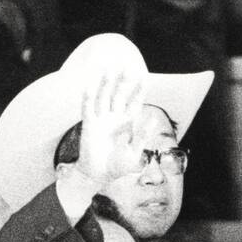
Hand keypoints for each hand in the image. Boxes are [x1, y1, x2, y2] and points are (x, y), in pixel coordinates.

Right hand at [73, 70, 146, 188]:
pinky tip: (89, 86)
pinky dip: (88, 97)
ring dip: (106, 84)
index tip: (145, 77)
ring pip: (104, 97)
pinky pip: (88, 109)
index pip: (134, 103)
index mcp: (127, 124)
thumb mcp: (134, 154)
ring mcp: (101, 120)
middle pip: (119, 95)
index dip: (139, 91)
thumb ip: (142, 137)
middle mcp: (114, 118)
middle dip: (123, 82)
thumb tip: (153, 120)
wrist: (99, 175)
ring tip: (109, 69)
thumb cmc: (118, 166)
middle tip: (127, 66)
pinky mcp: (89, 125)